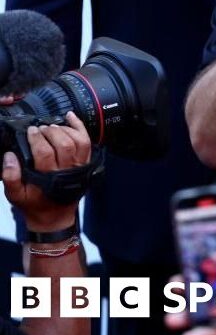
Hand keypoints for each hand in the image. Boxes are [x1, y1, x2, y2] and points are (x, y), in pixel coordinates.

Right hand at [2, 112, 89, 231]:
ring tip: (52, 126)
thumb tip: (9, 156)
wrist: (54, 216)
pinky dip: (80, 128)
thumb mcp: (15, 195)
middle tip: (40, 128)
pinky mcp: (86, 163)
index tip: (31, 131)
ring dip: (66, 129)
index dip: (37, 138)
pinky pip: (87, 143)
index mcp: (48, 178)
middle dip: (51, 132)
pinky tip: (71, 117)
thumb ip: (10, 177)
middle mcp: (67, 171)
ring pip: (79, 142)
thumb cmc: (35, 204)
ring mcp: (79, 166)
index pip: (45, 152)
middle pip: (64, 144)